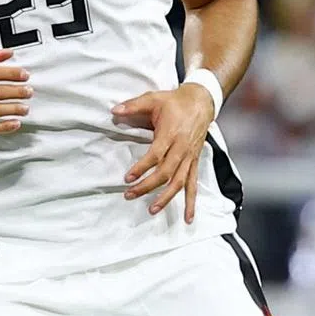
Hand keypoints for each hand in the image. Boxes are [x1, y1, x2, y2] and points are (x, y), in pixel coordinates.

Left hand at [112, 84, 214, 222]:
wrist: (201, 102)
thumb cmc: (174, 101)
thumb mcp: (152, 98)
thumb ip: (132, 105)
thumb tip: (112, 111)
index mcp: (171, 134)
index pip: (155, 156)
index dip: (142, 168)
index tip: (127, 178)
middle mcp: (182, 149)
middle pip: (166, 173)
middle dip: (147, 186)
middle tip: (129, 194)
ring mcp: (190, 157)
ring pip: (179, 182)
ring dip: (166, 198)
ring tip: (152, 209)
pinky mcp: (195, 162)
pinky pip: (194, 184)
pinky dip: (191, 202)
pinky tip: (188, 217)